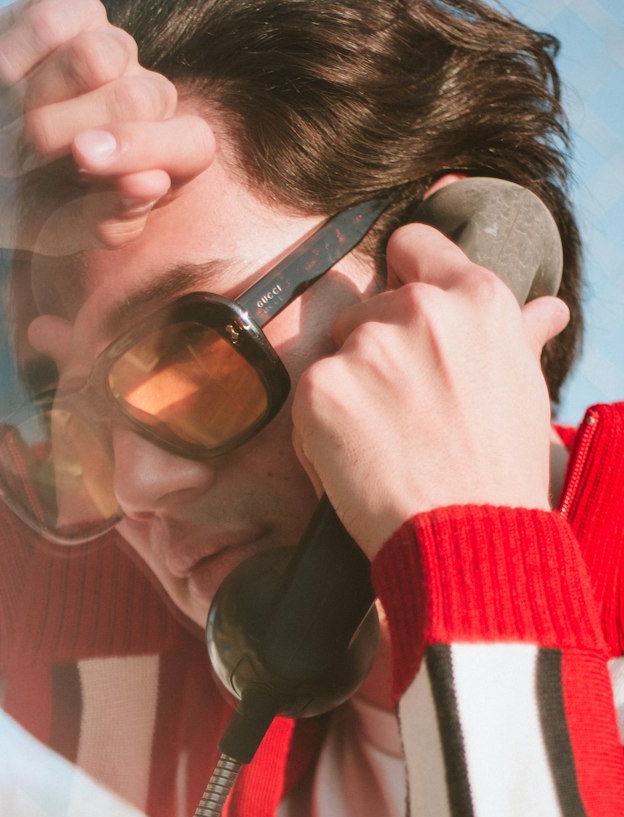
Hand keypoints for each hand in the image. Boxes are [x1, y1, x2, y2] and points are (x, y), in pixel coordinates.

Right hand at [0, 0, 214, 253]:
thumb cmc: (7, 203)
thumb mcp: (50, 230)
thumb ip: (105, 222)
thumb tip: (153, 185)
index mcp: (152, 160)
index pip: (191, 146)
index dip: (147, 150)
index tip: (84, 163)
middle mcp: (140, 101)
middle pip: (144, 97)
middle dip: (73, 130)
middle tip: (20, 153)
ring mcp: (106, 51)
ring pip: (102, 54)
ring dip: (40, 98)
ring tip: (1, 127)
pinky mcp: (63, 14)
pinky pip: (55, 19)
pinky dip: (15, 55)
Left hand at [290, 223, 569, 558]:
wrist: (467, 537)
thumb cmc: (500, 473)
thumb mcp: (522, 391)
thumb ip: (518, 338)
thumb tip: (545, 311)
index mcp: (477, 298)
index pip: (414, 245)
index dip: (402, 272)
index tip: (399, 304)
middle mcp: (420, 308)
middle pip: (367, 309)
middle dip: (374, 354)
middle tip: (403, 416)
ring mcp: (367, 345)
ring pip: (336, 355)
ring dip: (346, 394)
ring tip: (384, 446)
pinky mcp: (321, 386)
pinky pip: (306, 400)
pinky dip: (318, 433)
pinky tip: (355, 465)